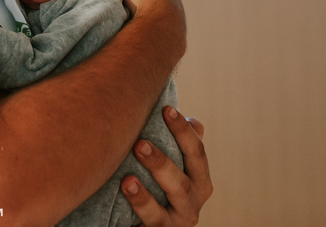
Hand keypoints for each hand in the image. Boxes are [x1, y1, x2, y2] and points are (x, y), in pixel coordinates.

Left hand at [121, 107, 212, 225]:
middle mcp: (194, 200)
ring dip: (152, 178)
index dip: (183, 130)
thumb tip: (191, 118)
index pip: (196, 152)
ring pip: (171, 198)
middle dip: (162, 160)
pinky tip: (126, 185)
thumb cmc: (158, 187)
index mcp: (199, 178)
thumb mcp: (170, 166)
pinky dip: (140, 201)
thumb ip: (179, 145)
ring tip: (130, 168)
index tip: (166, 109)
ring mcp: (179, 219)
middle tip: (140, 142)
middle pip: (184, 179)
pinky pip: (153, 218)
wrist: (146, 223)